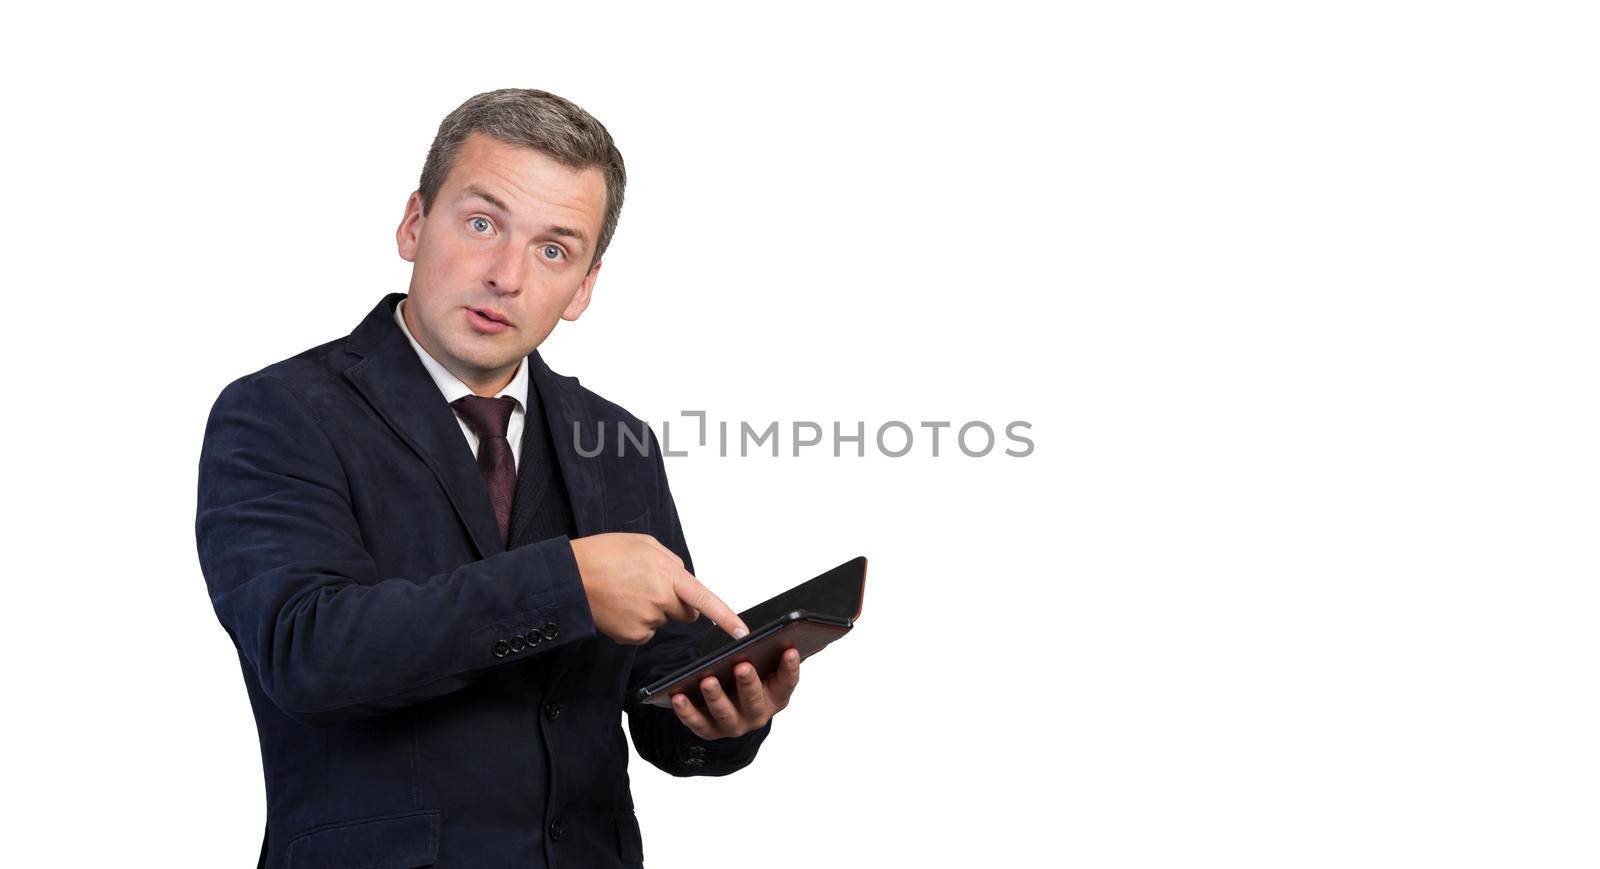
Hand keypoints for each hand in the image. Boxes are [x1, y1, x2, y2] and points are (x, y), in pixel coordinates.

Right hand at [569, 532, 747, 644]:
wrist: (571, 576)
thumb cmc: (604, 555)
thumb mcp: (645, 544)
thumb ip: (671, 562)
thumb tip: (683, 577)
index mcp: (669, 575)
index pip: (705, 600)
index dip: (726, 617)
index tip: (742, 631)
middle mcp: (661, 600)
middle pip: (685, 612)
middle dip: (676, 604)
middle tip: (647, 587)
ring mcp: (647, 620)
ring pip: (661, 621)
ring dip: (651, 610)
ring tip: (625, 593)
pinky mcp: (633, 636)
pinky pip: (644, 632)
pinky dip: (635, 623)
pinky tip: (619, 607)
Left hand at [672, 648, 800, 738]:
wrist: (731, 709)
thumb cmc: (748, 681)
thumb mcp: (763, 669)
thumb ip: (768, 655)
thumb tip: (775, 633)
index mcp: (775, 697)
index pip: (787, 683)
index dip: (790, 667)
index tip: (789, 649)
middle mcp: (757, 714)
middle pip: (754, 701)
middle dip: (748, 683)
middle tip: (742, 666)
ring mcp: (734, 725)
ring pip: (725, 713)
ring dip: (716, 697)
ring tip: (707, 680)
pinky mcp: (710, 730)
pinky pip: (697, 722)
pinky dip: (687, 711)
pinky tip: (678, 696)